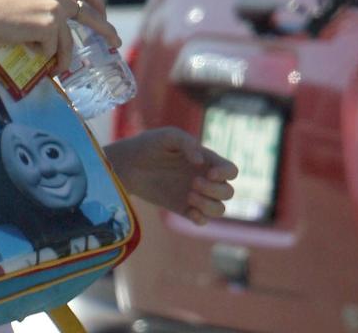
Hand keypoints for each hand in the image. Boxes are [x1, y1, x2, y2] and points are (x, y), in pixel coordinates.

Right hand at [0, 0, 118, 71]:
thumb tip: (57, 33)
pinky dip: (40, 54)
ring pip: (67, 42)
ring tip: (55, 71)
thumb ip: (45, 8)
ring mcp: (55, 11)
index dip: (98, 3)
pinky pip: (51, 50)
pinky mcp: (49, 27)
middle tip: (116, 44)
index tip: (103, 15)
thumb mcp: (27, 2)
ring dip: (63, 59)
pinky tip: (24, 47)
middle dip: (106, 31)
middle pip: (90, 15)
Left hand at [104, 127, 237, 224]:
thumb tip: (200, 162)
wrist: (126, 164)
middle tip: (193, 183)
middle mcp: (204, 179)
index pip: (231, 170)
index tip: (209, 173)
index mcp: (206, 160)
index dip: (227, 174)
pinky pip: (203, 221)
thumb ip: (187, 144)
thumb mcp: (168, 136)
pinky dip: (201, 218)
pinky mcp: (182, 208)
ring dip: (210, 205)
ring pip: (220, 209)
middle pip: (229, 192)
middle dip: (215, 190)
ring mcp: (195, 195)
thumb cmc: (148, 145)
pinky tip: (189, 210)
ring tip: (189, 195)